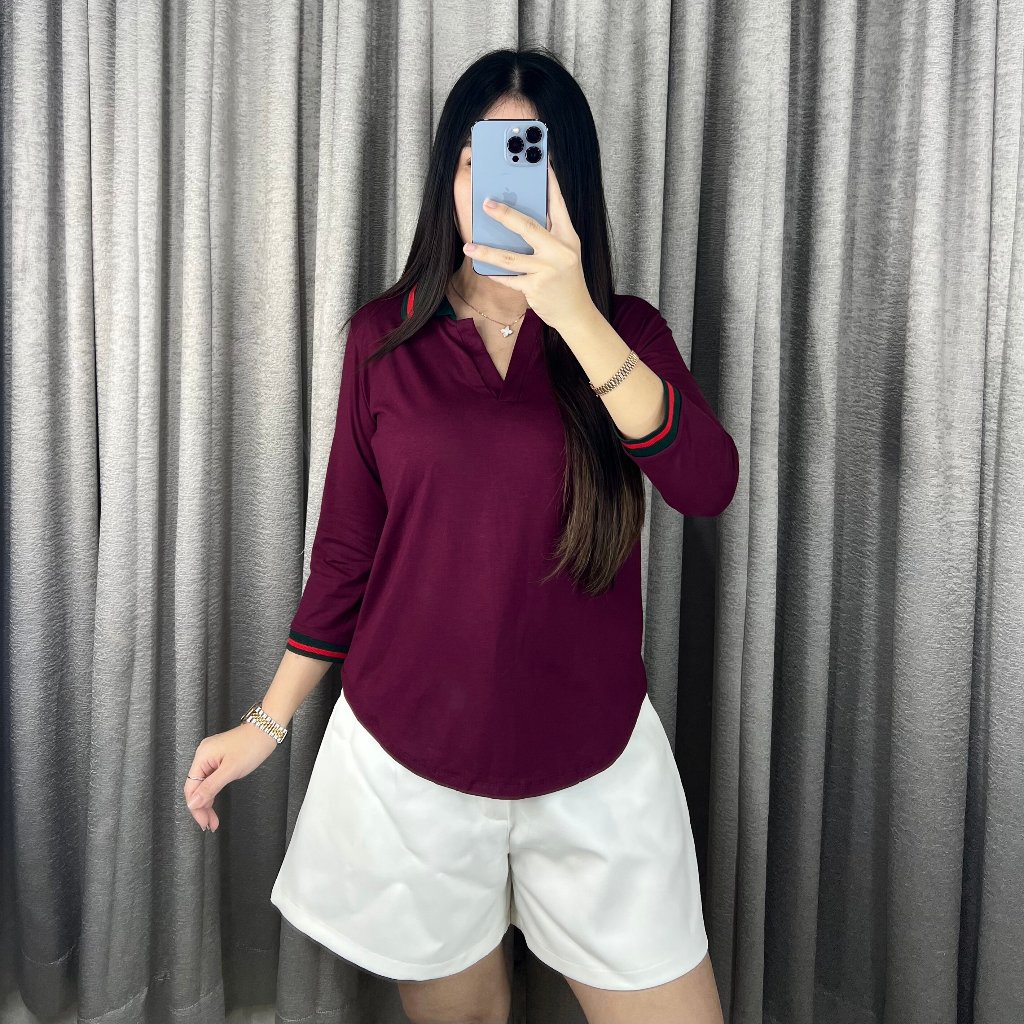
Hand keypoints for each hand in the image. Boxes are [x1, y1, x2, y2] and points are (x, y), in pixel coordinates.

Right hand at [183, 723, 279, 831]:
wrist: (267, 729)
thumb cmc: (252, 745)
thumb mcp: (231, 770)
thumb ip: (211, 787)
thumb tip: (193, 802)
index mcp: (202, 756)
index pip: (191, 788)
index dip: (196, 807)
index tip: (203, 822)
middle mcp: (203, 755)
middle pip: (195, 788)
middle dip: (201, 808)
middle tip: (210, 824)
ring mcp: (211, 756)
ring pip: (203, 785)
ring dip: (207, 803)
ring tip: (212, 820)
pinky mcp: (219, 758)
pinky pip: (210, 779)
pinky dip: (213, 792)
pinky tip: (214, 804)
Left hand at [464, 162, 596, 333]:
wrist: (575, 313)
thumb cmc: (566, 279)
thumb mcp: (564, 253)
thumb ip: (548, 234)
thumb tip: (519, 217)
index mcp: (568, 237)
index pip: (558, 205)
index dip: (549, 183)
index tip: (540, 163)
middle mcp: (559, 251)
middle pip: (528, 227)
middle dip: (505, 214)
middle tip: (485, 203)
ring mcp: (547, 270)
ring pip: (510, 258)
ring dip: (486, 251)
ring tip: (469, 245)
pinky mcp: (535, 288)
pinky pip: (509, 278)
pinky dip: (494, 273)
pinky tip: (481, 267)